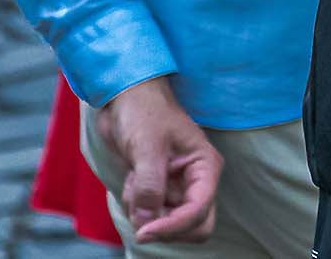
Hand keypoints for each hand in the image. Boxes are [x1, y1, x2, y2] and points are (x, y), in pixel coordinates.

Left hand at [96, 77, 221, 243]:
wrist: (125, 98)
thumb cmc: (143, 113)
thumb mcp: (147, 147)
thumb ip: (150, 186)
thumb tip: (146, 223)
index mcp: (205, 167)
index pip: (200, 211)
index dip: (173, 226)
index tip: (143, 231)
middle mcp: (196, 180)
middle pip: (195, 225)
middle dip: (166, 226)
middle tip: (141, 213)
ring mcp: (178, 186)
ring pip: (169, 221)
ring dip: (146, 212)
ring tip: (135, 180)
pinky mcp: (160, 188)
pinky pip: (150, 213)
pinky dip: (136, 204)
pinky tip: (132, 179)